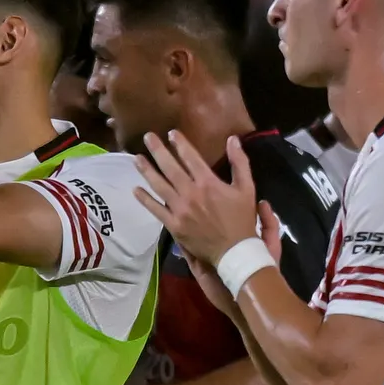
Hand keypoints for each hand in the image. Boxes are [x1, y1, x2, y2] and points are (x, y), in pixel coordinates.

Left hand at [136, 128, 264, 265]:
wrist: (235, 251)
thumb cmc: (242, 219)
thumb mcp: (247, 189)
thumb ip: (240, 163)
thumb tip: (232, 139)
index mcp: (208, 182)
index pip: (190, 157)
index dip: (180, 143)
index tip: (171, 133)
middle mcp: (191, 193)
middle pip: (170, 167)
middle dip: (158, 150)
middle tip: (147, 137)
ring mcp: (180, 209)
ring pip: (159, 186)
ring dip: (147, 171)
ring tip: (137, 159)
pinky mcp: (174, 225)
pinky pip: (156, 210)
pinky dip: (145, 199)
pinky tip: (135, 189)